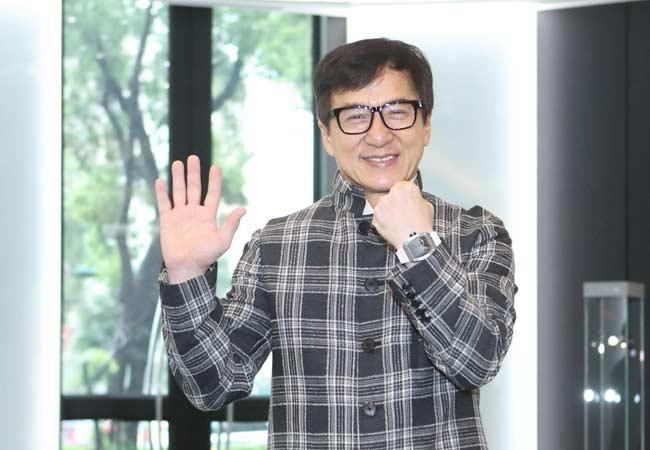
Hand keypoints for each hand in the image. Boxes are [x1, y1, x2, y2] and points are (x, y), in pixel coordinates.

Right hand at [155, 155, 245, 283]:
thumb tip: (243, 209)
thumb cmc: (206, 257)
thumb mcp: (223, 241)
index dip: (214, 180)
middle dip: (193, 173)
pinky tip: (160, 181)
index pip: (212, 193)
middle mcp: (194, 212)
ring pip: (179, 192)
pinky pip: (164, 204)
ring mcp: (180, 215)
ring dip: (178, 178)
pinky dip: (161, 193)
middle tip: (193, 157)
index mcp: (208, 216)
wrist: (186, 267)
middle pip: (194, 188)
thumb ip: (231, 224)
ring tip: (178, 163)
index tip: (215, 167)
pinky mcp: (167, 221)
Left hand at [371, 181, 433, 248]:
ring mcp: (381, 205)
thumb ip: (417, 198)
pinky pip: (378, 216)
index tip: (407, 200)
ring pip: (383, 205)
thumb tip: (414, 199)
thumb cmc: (421, 224)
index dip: (405, 194)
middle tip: (403, 212)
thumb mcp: (427, 205)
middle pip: (391, 195)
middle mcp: (390, 194)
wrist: (414, 240)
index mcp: (404, 188)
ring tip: (397, 220)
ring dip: (388, 210)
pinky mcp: (375, 216)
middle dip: (395, 201)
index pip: (402, 186)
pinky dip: (383, 220)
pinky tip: (392, 225)